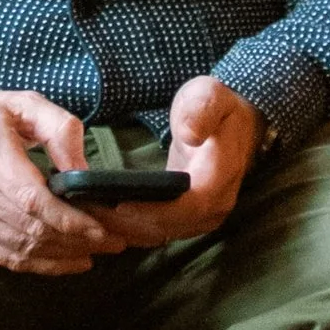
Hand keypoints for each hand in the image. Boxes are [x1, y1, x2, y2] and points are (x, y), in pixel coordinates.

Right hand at [0, 87, 118, 274]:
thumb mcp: (20, 103)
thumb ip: (60, 129)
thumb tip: (84, 169)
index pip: (35, 202)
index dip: (73, 222)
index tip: (104, 228)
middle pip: (34, 230)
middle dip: (80, 241)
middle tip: (116, 242)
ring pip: (23, 250)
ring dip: (65, 256)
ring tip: (99, 252)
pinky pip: (5, 258)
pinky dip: (40, 265)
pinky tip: (68, 261)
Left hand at [99, 75, 264, 248]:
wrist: (239, 124)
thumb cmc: (219, 107)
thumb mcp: (210, 95)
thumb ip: (200, 110)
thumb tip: (190, 134)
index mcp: (220, 177)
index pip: (189, 206)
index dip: (154, 210)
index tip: (120, 204)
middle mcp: (216, 205)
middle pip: (170, 226)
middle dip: (130, 222)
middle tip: (90, 211)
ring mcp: (204, 216)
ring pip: (162, 234)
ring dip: (127, 229)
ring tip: (91, 214)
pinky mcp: (191, 219)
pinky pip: (160, 231)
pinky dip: (133, 228)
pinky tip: (106, 219)